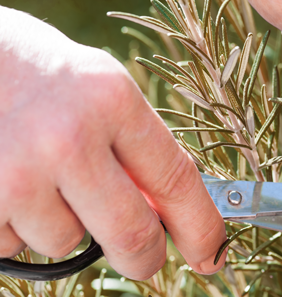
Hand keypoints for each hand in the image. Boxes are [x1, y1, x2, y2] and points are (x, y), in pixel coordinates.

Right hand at [0, 7, 225, 278]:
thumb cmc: (34, 69)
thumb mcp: (95, 87)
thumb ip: (131, 144)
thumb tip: (164, 209)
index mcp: (112, 99)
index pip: (176, 179)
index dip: (201, 226)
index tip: (213, 254)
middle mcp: (69, 138)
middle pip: (132, 233)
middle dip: (145, 258)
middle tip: (146, 260)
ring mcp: (17, 173)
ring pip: (65, 242)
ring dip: (64, 225)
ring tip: (39, 175)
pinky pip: (14, 243)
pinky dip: (16, 225)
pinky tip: (6, 181)